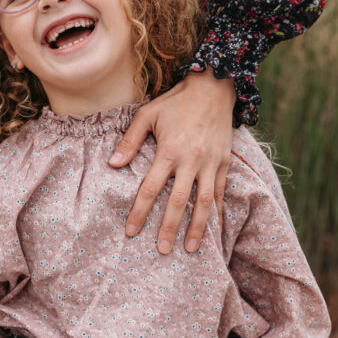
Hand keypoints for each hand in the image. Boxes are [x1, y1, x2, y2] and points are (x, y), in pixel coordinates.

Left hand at [109, 71, 234, 253]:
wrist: (214, 87)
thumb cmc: (176, 102)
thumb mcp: (147, 114)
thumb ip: (129, 141)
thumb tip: (112, 165)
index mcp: (169, 150)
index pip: (151, 188)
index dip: (140, 212)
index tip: (132, 231)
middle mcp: (191, 160)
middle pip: (178, 201)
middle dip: (170, 228)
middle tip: (162, 250)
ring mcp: (210, 163)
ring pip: (204, 202)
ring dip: (197, 227)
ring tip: (190, 249)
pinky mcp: (224, 163)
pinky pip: (221, 193)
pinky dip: (217, 213)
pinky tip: (214, 230)